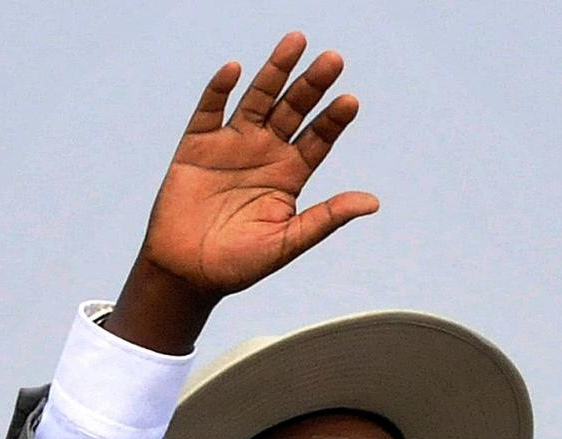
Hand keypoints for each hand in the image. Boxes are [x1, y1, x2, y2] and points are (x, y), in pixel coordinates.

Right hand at [107, 33, 378, 351]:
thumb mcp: (289, 241)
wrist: (189, 272)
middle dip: (312, 85)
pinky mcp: (197, 145)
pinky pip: (209, 110)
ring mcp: (231, 145)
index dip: (333, 120)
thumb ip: (327, 218)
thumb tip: (372, 202)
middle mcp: (265, 153)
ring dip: (275, 72)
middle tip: (334, 59)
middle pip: (294, 110)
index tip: (351, 101)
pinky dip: (219, 89)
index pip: (319, 139)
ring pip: (257, 99)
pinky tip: (235, 69)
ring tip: (296, 43)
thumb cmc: (241, 263)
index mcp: (291, 175)